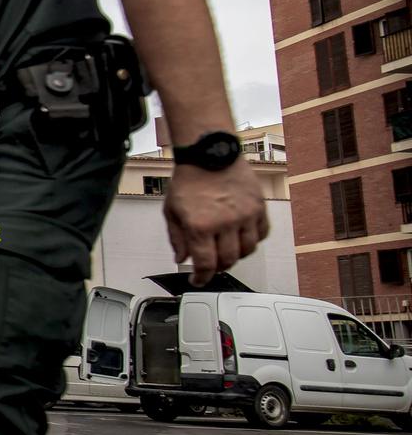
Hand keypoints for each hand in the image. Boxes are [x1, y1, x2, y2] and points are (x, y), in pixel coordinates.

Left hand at [163, 161, 267, 285]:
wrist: (210, 154)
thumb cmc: (189, 179)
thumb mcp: (172, 211)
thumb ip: (177, 238)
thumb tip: (181, 259)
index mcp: (200, 226)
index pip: (206, 264)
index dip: (202, 278)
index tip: (198, 280)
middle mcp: (225, 223)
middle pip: (228, 260)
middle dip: (218, 267)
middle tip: (212, 264)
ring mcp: (245, 215)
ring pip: (247, 250)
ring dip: (236, 255)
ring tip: (226, 249)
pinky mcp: (259, 207)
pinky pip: (262, 233)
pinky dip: (253, 240)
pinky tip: (241, 236)